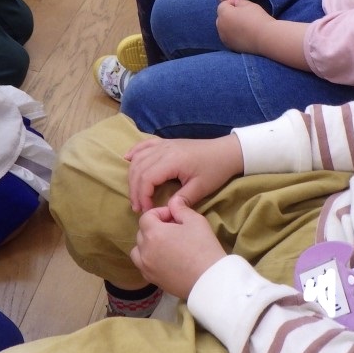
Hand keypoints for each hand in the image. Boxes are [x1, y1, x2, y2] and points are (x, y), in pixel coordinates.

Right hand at [125, 133, 243, 212]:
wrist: (226, 152)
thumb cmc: (215, 170)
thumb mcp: (201, 188)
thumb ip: (183, 200)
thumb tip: (167, 210)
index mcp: (172, 160)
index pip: (147, 178)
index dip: (143, 196)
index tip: (146, 211)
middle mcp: (164, 149)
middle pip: (139, 169)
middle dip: (135, 190)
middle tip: (138, 207)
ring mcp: (164, 144)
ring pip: (139, 158)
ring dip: (133, 176)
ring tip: (135, 194)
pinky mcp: (166, 142)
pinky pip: (144, 145)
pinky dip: (134, 152)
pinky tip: (127, 159)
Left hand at [130, 196, 226, 299]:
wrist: (209, 280)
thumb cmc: (203, 247)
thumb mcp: (195, 220)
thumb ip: (180, 208)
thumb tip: (173, 202)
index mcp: (153, 233)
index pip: (146, 217)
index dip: (160, 213)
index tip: (175, 217)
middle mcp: (145, 250)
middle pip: (142, 233)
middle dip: (155, 227)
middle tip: (174, 230)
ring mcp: (146, 267)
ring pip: (138, 250)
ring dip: (147, 244)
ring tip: (165, 245)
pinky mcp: (152, 280)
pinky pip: (143, 266)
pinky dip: (149, 260)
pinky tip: (165, 260)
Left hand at [215, 0, 274, 53]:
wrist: (266, 37)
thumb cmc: (257, 18)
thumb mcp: (250, 5)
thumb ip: (240, 1)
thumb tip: (237, 0)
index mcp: (224, 13)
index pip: (223, 5)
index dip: (233, 3)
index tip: (243, 6)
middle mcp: (220, 26)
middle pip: (222, 17)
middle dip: (229, 15)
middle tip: (243, 15)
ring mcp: (224, 37)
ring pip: (224, 28)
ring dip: (230, 25)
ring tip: (244, 25)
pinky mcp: (229, 46)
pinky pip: (228, 38)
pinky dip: (233, 35)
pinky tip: (244, 34)